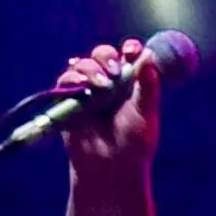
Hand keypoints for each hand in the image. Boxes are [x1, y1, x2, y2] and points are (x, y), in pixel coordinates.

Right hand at [58, 38, 161, 174]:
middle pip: (103, 54)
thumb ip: (148, 85)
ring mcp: (87, 90)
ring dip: (91, 69)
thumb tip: (150, 55)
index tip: (131, 50)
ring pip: (83, 64)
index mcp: (130, 81)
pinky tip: (82, 85)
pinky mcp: (69, 100)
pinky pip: (65, 80)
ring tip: (102, 85)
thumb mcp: (145, 112)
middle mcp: (108, 81)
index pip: (129, 55)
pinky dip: (72, 78)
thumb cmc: (134, 142)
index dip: (130, 48)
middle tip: (114, 69)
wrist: (111, 167)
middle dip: (106, 55)